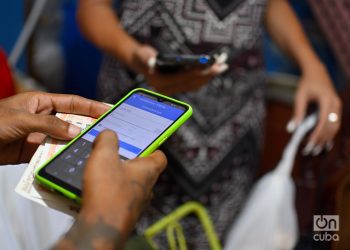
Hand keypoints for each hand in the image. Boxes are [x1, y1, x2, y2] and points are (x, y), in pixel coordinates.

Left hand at [0, 92, 108, 163]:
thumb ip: (50, 124)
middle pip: (71, 121)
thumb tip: (76, 132)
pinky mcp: (33, 151)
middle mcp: (44, 118)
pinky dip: (62, 157)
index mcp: (41, 102)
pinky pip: (52, 153)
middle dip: (88, 126)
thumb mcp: (22, 119)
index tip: (109, 109)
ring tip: (94, 148)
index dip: (91, 105)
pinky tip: (74, 160)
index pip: (72, 102)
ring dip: (76, 144)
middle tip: (108, 132)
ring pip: (64, 139)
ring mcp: (39, 135)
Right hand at [78, 130, 166, 244]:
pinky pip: (121, 199)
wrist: (101, 228)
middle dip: (131, 162)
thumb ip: (107, 140)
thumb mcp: (104, 156)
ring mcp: (137, 203)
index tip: (143, 143)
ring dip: (120, 178)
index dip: (152, 147)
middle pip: (144, 171)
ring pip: (132, 186)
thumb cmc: (108, 193)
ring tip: (104, 172)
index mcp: (148, 171)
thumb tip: (108, 134)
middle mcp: (147, 188)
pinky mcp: (125, 214)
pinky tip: (98, 190)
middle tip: (116, 155)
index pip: (160, 156)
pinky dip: (112, 192)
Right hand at [131, 45, 227, 94]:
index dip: (198, 71)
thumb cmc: (141, 56)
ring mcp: (174, 90)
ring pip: (196, 84)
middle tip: (223, 64)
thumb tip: (151, 62)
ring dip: (210, 75)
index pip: (184, 78)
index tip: (212, 65)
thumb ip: (146, 58)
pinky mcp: (178, 87)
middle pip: (193, 82)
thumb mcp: (142, 55)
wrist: (139, 63)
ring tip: (223, 65)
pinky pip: (194, 83)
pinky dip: (205, 76)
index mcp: (160, 83)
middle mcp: (168, 90)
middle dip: (209, 73)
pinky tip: (214, 69)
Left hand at [287, 64, 341, 155]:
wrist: (317, 72)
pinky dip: (330, 134)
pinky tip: (325, 144)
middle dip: (321, 140)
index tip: (308, 144)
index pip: (323, 122)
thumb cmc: (306, 84)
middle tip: (310, 151)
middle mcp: (336, 104)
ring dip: (326, 139)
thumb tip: (291, 129)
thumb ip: (297, 113)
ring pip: (335, 127)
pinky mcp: (337, 109)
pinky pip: (335, 124)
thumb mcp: (300, 97)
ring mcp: (338, 106)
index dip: (316, 135)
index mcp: (327, 100)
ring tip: (316, 150)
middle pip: (330, 127)